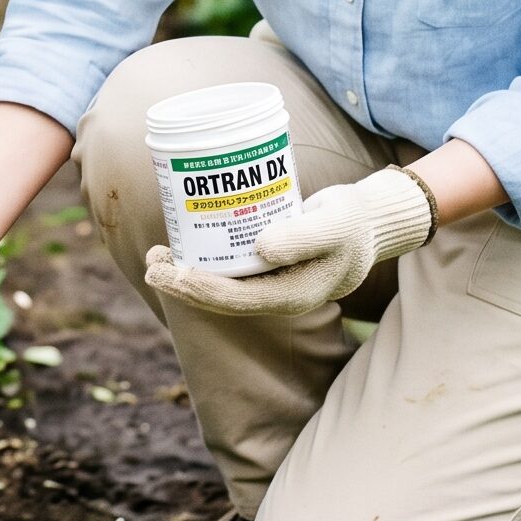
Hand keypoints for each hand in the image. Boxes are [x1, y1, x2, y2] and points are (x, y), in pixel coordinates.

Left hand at [144, 166, 434, 317]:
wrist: (369, 220)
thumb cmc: (353, 222)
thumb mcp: (334, 224)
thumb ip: (302, 236)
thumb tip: (261, 249)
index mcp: (293, 296)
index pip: (236, 300)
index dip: (198, 289)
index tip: (168, 273)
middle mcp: (277, 294)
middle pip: (221, 297)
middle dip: (182, 283)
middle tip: (151, 263)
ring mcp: (271, 280)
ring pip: (221, 283)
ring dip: (186, 272)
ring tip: (156, 254)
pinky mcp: (267, 262)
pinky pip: (229, 266)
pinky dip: (204, 257)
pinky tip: (183, 241)